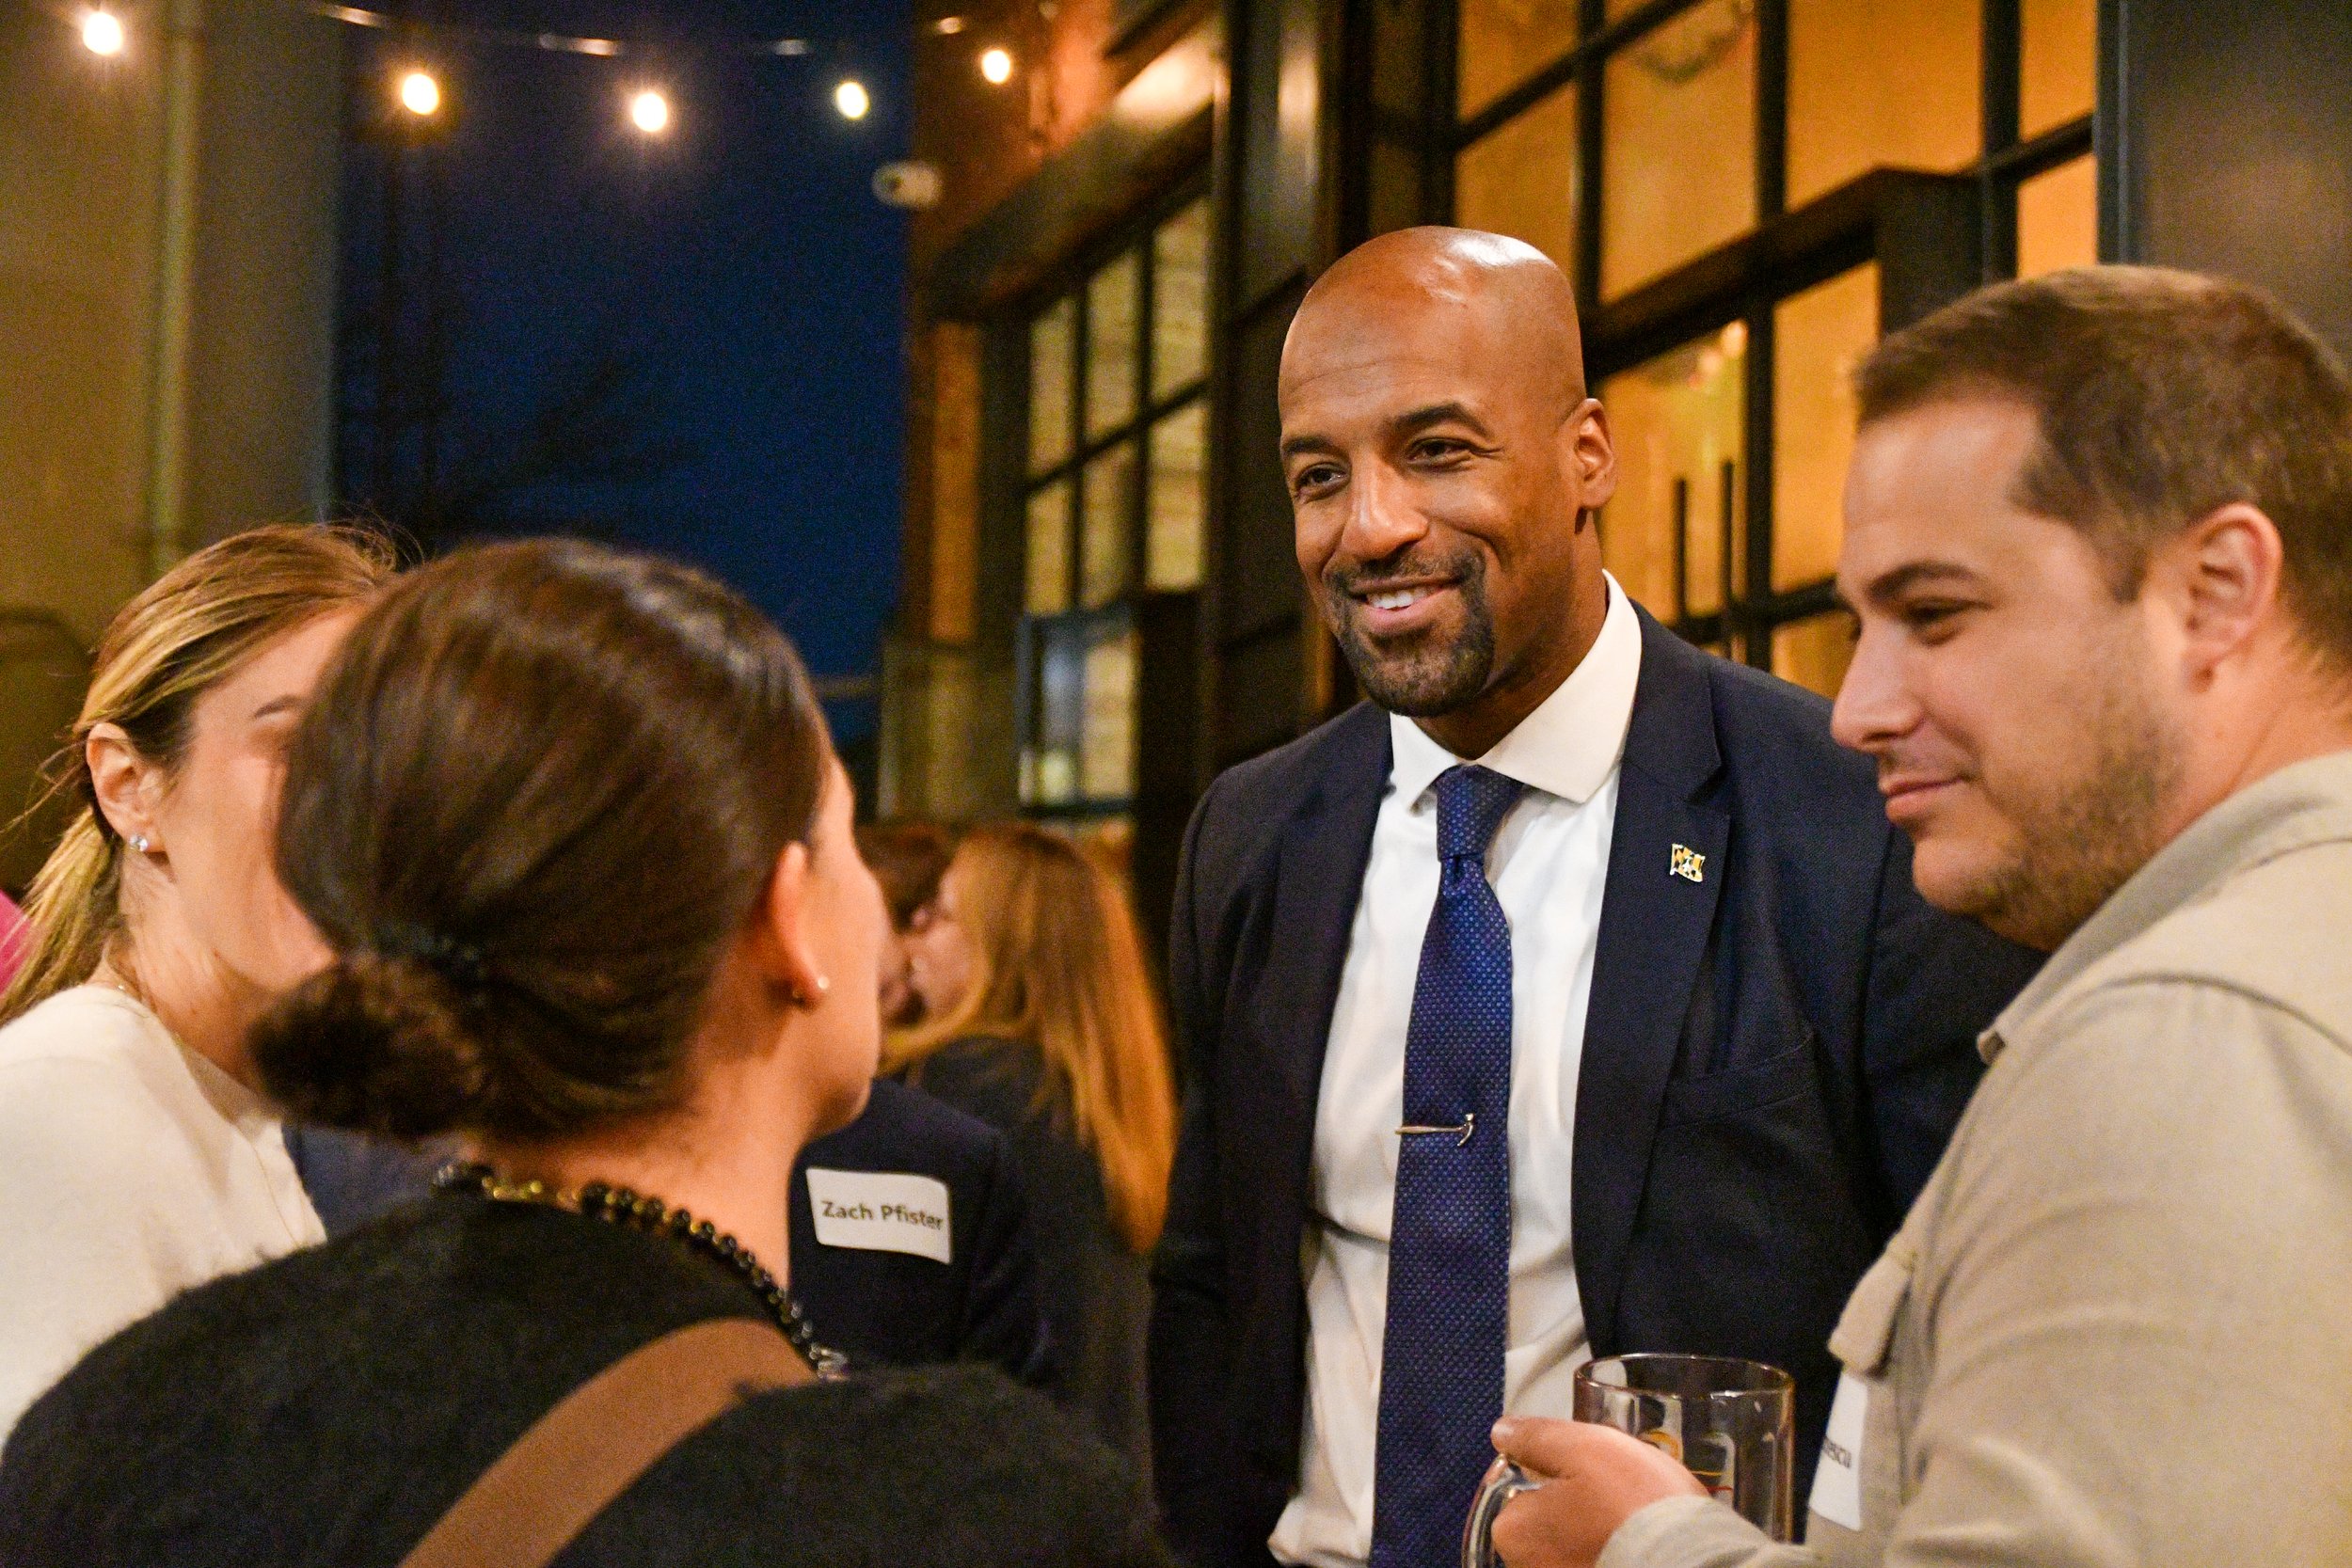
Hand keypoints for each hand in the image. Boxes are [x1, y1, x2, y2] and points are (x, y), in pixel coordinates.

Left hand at [1487, 1416, 1707, 1567]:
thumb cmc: (1631, 1504)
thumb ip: (1537, 1437)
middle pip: (1552, 1528)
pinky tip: (1647, 1550)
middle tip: (1625, 1499)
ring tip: (1645, 1527)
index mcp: (1513, 1533)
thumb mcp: (1584, 1448)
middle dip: (1581, 1512)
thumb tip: (1502, 1431)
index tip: (1595, 1475)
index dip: (1560, 1478)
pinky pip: (1606, 1564)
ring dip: (1604, 1538)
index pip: (1525, 1495)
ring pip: (1580, 1549)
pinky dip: (1622, 1558)